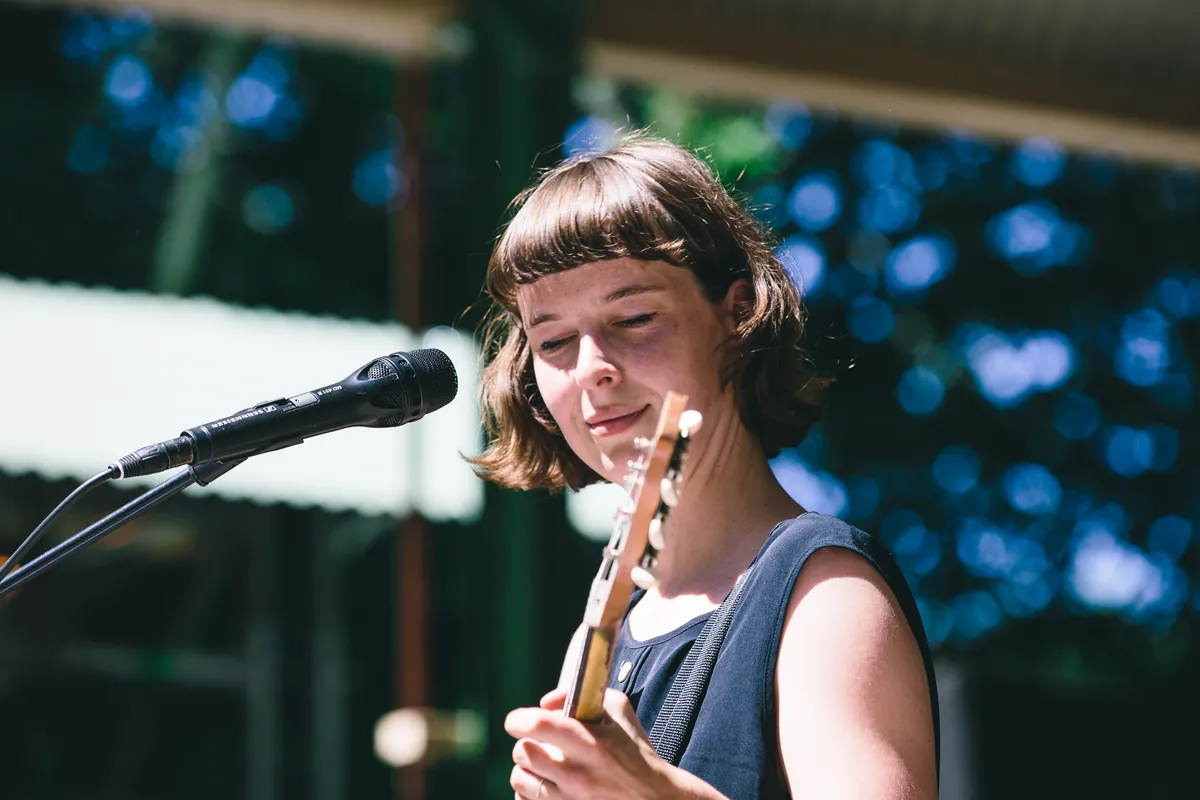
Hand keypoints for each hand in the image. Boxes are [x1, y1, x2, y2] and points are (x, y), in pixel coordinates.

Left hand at [504, 687, 677, 799]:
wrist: (654, 799)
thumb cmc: (635, 751)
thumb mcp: (619, 711)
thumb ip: (579, 696)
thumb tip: (544, 703)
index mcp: (590, 742)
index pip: (537, 725)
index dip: (518, 719)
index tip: (517, 721)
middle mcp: (577, 773)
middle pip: (522, 753)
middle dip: (524, 745)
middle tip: (538, 744)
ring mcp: (570, 799)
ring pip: (519, 780)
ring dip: (526, 770)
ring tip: (542, 766)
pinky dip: (529, 793)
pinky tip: (546, 786)